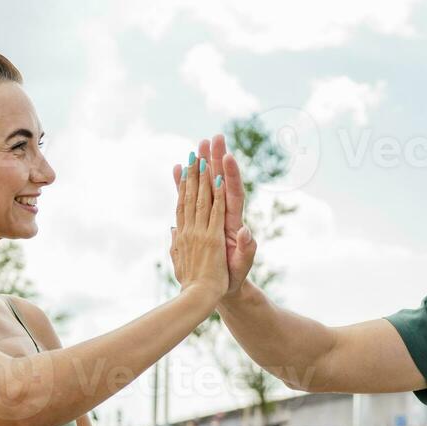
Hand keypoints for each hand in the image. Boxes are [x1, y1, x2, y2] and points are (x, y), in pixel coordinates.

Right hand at [177, 135, 254, 297]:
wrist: (220, 287)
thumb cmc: (233, 278)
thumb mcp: (242, 265)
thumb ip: (246, 250)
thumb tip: (247, 232)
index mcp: (232, 224)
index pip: (233, 194)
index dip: (231, 176)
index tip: (228, 157)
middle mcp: (221, 216)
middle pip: (219, 183)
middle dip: (216, 160)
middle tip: (212, 138)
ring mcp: (209, 217)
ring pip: (204, 186)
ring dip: (201, 166)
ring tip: (197, 145)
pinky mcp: (197, 221)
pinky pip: (189, 199)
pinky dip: (184, 185)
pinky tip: (179, 169)